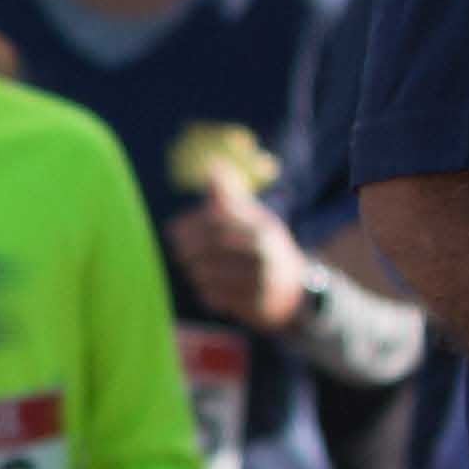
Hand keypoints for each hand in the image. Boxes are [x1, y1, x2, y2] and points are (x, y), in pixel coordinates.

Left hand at [171, 186, 312, 333]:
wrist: (295, 290)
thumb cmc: (263, 246)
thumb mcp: (253, 217)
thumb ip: (229, 195)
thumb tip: (214, 164)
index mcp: (260, 228)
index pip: (214, 223)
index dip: (188, 226)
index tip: (173, 229)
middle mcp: (262, 254)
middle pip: (209, 250)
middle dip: (187, 250)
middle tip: (178, 251)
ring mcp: (259, 282)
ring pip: (207, 275)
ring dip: (195, 271)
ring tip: (195, 268)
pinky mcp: (253, 305)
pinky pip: (214, 297)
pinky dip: (206, 292)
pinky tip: (208, 286)